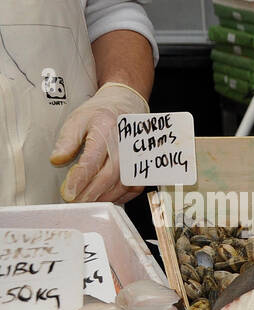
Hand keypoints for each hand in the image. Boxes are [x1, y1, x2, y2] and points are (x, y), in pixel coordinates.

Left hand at [49, 81, 149, 203]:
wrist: (126, 106)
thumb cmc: (101, 114)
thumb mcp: (77, 120)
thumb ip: (67, 140)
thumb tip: (57, 160)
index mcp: (106, 129)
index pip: (92, 160)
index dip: (79, 179)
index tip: (68, 193)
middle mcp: (125, 145)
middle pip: (109, 176)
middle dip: (91, 193)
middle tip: (75, 203)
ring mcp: (136, 157)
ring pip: (123, 185)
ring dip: (104, 198)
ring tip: (87, 203)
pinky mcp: (142, 167)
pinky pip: (133, 188)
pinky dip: (119, 197)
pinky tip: (105, 199)